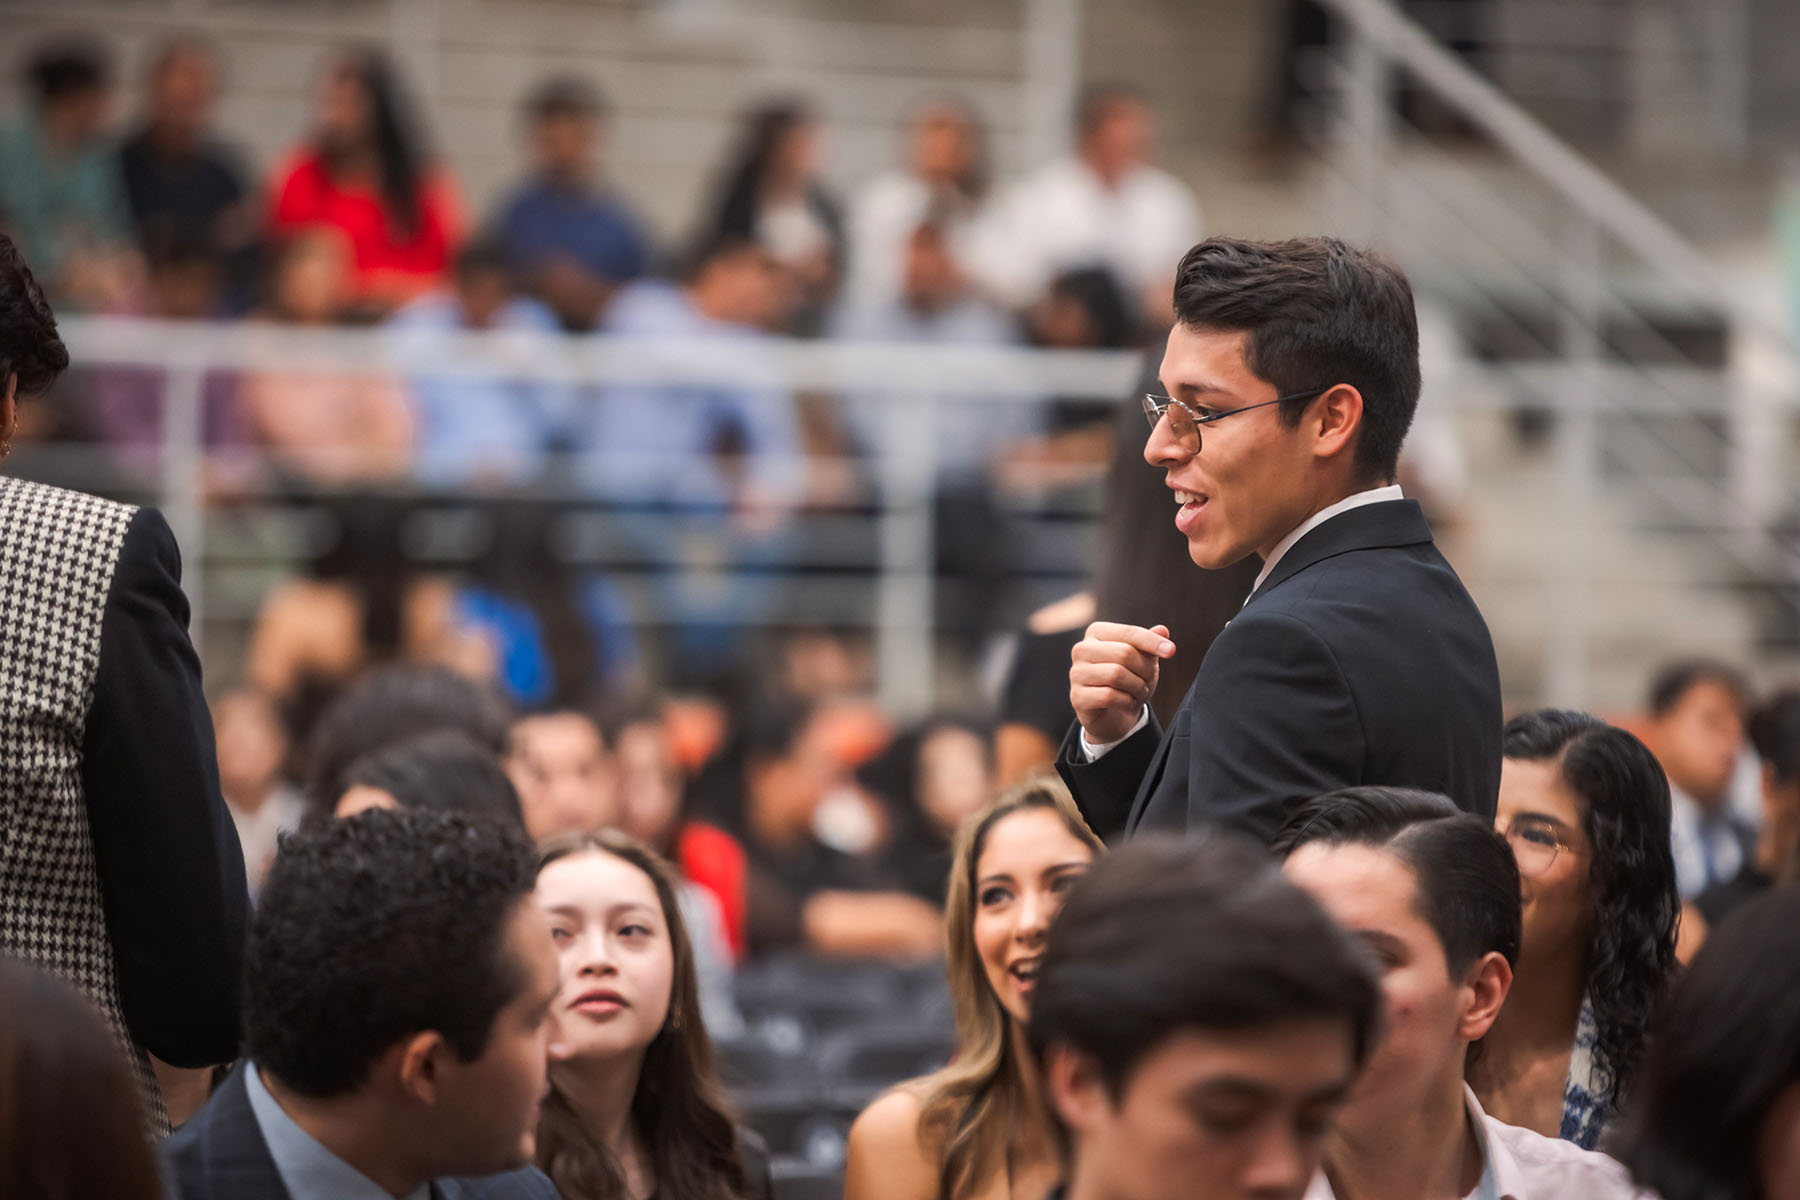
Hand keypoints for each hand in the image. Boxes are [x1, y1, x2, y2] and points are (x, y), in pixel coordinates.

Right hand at [1070, 622, 1174, 744]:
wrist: (1113, 714)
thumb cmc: (1128, 680)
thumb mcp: (1143, 660)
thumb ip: (1150, 643)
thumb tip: (1163, 630)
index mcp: (1096, 633)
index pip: (1129, 632)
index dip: (1152, 642)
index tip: (1171, 651)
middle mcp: (1082, 649)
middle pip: (1124, 653)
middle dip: (1145, 670)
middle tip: (1148, 680)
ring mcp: (1076, 673)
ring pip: (1116, 674)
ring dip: (1137, 687)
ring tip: (1139, 692)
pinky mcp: (1077, 697)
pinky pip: (1108, 696)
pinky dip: (1126, 701)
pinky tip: (1127, 703)